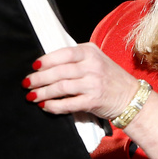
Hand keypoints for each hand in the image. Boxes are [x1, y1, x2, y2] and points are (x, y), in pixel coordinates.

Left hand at [23, 43, 139, 119]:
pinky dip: (54, 106)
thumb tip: (45, 65)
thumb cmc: (108, 77)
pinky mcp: (93, 101)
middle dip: (39, 79)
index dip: (46, 60)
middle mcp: (92, 66)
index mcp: (90, 52)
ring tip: (32, 96)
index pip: (63, 54)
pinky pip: (68, 104)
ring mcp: (93, 84)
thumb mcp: (95, 59)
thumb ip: (74, 59)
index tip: (34, 66)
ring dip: (43, 93)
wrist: (130, 96)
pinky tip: (45, 106)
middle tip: (26, 83)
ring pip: (61, 87)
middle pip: (59, 72)